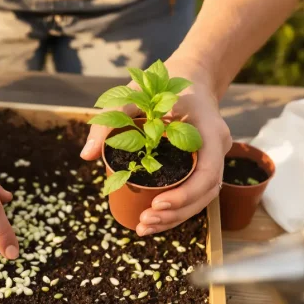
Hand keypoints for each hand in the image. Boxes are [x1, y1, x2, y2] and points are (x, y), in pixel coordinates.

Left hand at [80, 58, 231, 235]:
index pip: (209, 172)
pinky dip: (176, 209)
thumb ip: (108, 121)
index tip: (158, 203)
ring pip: (202, 198)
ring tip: (145, 227)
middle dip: (177, 213)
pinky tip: (154, 220)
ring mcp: (213, 159)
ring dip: (176, 217)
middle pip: (206, 192)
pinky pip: (195, 192)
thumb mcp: (132, 95)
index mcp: (210, 131)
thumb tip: (86, 156)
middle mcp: (218, 148)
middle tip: (145, 221)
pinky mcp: (203, 165)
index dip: (186, 194)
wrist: (187, 75)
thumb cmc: (159, 84)